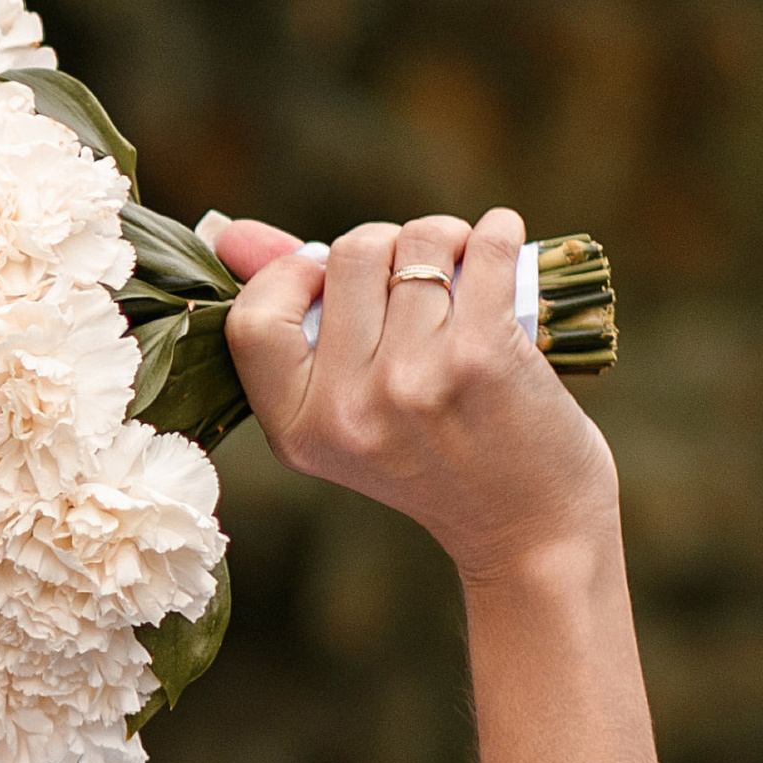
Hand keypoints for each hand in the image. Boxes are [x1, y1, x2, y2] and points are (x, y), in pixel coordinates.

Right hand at [209, 207, 617, 584]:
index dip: (292, 277)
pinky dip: (497, 231)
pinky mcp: (482, 356)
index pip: (253, 318)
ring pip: (417, 242)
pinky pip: (483, 248)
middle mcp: (348, 408)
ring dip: (446, 237)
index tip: (332, 281)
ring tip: (463, 267)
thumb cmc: (440, 462)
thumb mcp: (350, 411)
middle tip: (416, 276)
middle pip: (347, 255)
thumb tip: (231, 233)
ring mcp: (413, 380)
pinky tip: (502, 241)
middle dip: (387, 245)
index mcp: (299, 430)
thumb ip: (290, 322)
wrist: (532, 532)